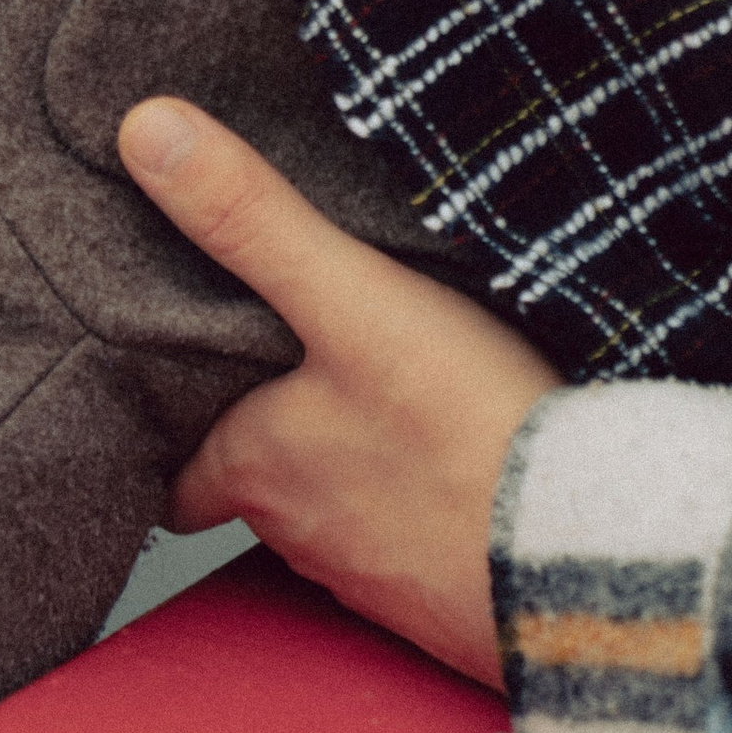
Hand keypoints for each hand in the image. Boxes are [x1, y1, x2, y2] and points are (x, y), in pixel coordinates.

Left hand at [117, 97, 563, 688]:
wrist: (584, 560)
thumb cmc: (464, 431)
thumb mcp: (353, 300)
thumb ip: (253, 220)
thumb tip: (147, 131)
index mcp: (258, 467)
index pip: (175, 479)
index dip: (172, 438)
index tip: (179, 401)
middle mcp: (306, 536)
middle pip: (260, 493)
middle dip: (269, 445)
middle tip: (291, 383)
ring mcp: (382, 578)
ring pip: (342, 522)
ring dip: (352, 477)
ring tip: (383, 412)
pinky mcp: (453, 601)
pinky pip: (420, 552)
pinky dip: (427, 513)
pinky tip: (463, 469)